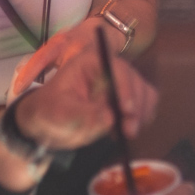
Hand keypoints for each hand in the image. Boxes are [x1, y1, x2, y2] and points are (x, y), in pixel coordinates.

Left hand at [15, 17, 158, 146]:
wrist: (49, 123)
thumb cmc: (49, 112)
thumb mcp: (59, 114)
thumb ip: (83, 115)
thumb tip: (110, 118)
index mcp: (91, 62)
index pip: (116, 68)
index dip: (125, 87)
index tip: (126, 109)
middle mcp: (110, 68)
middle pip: (134, 81)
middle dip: (136, 106)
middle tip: (129, 130)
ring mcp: (121, 83)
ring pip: (144, 92)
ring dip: (142, 113)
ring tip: (127, 133)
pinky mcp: (128, 99)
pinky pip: (146, 104)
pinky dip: (143, 118)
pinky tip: (128, 131)